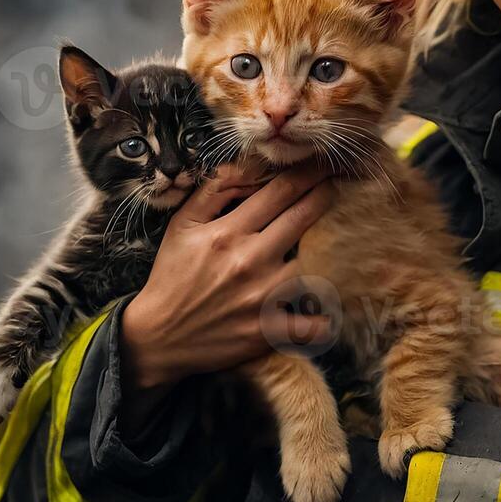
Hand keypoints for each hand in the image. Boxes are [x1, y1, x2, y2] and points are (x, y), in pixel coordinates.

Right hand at [118, 159, 335, 424]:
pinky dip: (324, 320)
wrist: (158, 337)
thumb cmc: (173, 276)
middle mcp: (249, 261)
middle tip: (338, 187)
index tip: (325, 164)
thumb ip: (214, 191)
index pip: (281, 191)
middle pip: (304, 218)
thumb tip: (249, 166)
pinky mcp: (268, 332)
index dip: (309, 173)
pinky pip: (313, 325)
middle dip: (326, 196)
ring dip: (333, 254)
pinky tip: (328, 310)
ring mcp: (262, 298)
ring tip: (342, 245)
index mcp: (227, 232)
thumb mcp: (182, 225)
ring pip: (316, 266)